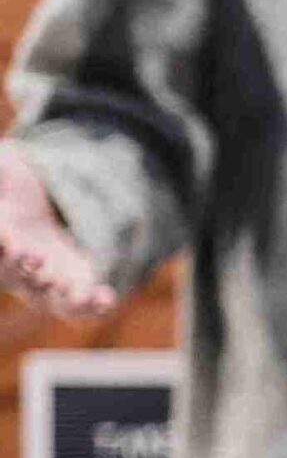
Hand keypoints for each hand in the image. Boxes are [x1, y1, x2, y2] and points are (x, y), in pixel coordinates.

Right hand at [0, 144, 114, 317]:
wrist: (43, 201)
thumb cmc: (11, 181)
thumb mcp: (4, 166)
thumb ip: (0, 167)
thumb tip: (2, 153)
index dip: (1, 244)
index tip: (9, 239)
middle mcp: (11, 265)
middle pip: (12, 276)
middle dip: (22, 269)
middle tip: (36, 258)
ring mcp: (39, 279)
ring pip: (42, 297)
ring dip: (56, 294)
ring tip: (72, 291)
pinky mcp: (68, 284)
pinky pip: (73, 304)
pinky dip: (88, 305)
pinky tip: (106, 298)